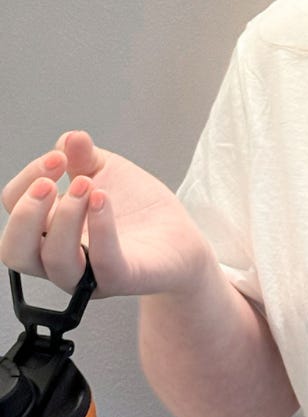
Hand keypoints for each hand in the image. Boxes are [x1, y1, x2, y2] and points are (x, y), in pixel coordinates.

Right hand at [0, 131, 213, 299]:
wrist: (181, 235)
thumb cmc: (138, 209)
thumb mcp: (109, 173)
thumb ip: (85, 157)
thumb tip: (70, 138)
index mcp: (47, 229)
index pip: (14, 208)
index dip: (28, 178)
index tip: (59, 157)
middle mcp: (59, 257)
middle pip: (14, 250)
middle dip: (26, 213)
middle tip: (51, 181)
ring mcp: (88, 274)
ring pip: (55, 260)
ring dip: (65, 218)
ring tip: (88, 186)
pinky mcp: (122, 278)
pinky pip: (104, 263)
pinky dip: (101, 229)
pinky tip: (103, 200)